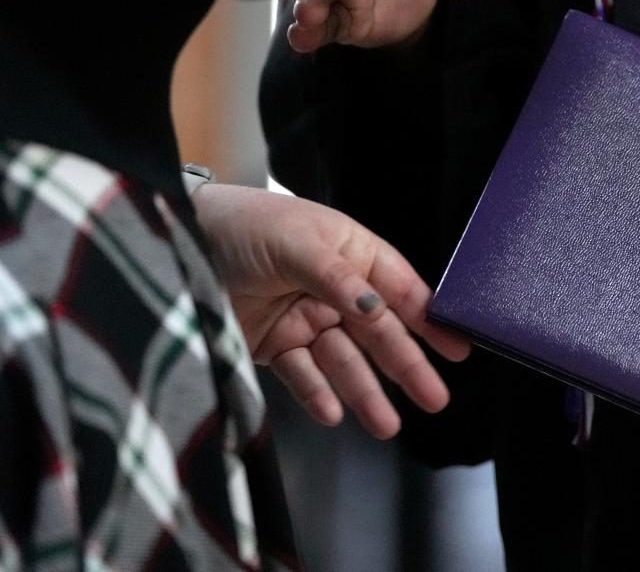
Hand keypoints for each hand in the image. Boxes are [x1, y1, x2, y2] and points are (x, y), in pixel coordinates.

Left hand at [192, 184, 470, 439]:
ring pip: (344, 361)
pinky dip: (317, 394)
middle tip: (434, 397)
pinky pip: (301, 374)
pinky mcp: (271, 343)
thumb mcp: (298, 242)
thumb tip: (377, 311)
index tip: (456, 347)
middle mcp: (332, 287)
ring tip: (387, 424)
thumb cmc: (243, 224)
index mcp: (349, 252)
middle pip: (378, 332)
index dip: (429, 319)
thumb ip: (340, 279)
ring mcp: (303, 317)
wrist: (174, 241)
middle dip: (407, 365)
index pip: (399, 289)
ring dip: (365, 392)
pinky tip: (334, 413)